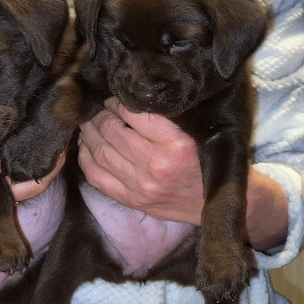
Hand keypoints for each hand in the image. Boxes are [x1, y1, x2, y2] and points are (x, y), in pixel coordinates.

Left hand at [78, 98, 204, 224]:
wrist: (217, 203)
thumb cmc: (208, 164)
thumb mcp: (196, 134)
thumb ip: (165, 119)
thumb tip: (129, 102)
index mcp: (174, 142)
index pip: (133, 113)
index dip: (117, 102)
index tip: (115, 99)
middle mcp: (155, 164)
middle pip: (111, 131)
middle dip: (100, 116)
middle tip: (99, 110)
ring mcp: (140, 185)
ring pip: (99, 152)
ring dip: (90, 134)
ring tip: (90, 125)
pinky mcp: (132, 200)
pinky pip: (96, 176)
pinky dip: (86, 158)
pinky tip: (87, 147)